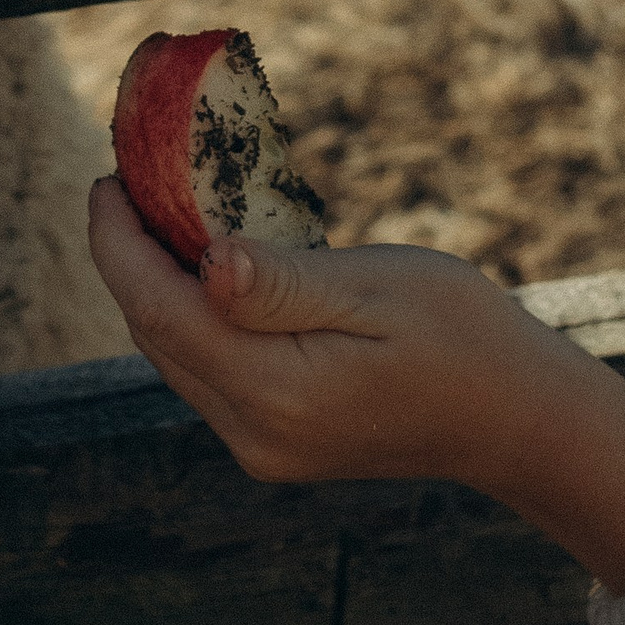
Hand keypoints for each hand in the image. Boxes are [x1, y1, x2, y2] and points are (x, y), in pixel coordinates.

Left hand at [87, 175, 624, 624]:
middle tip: (128, 177)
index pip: (159, 309)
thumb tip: (206, 263)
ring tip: (156, 211)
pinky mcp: (274, 443)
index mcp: (276, 391)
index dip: (119, 242)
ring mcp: (261, 446)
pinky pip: (207, 371)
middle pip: (156, 334)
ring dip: (157, 284)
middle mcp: (254, 432)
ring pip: (176, 354)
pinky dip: (193, 315)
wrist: (517, 418)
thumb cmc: (463, 336)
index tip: (107, 178)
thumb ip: (285, 282)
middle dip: (130, 256)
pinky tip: (203, 266)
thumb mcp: (380, 288)